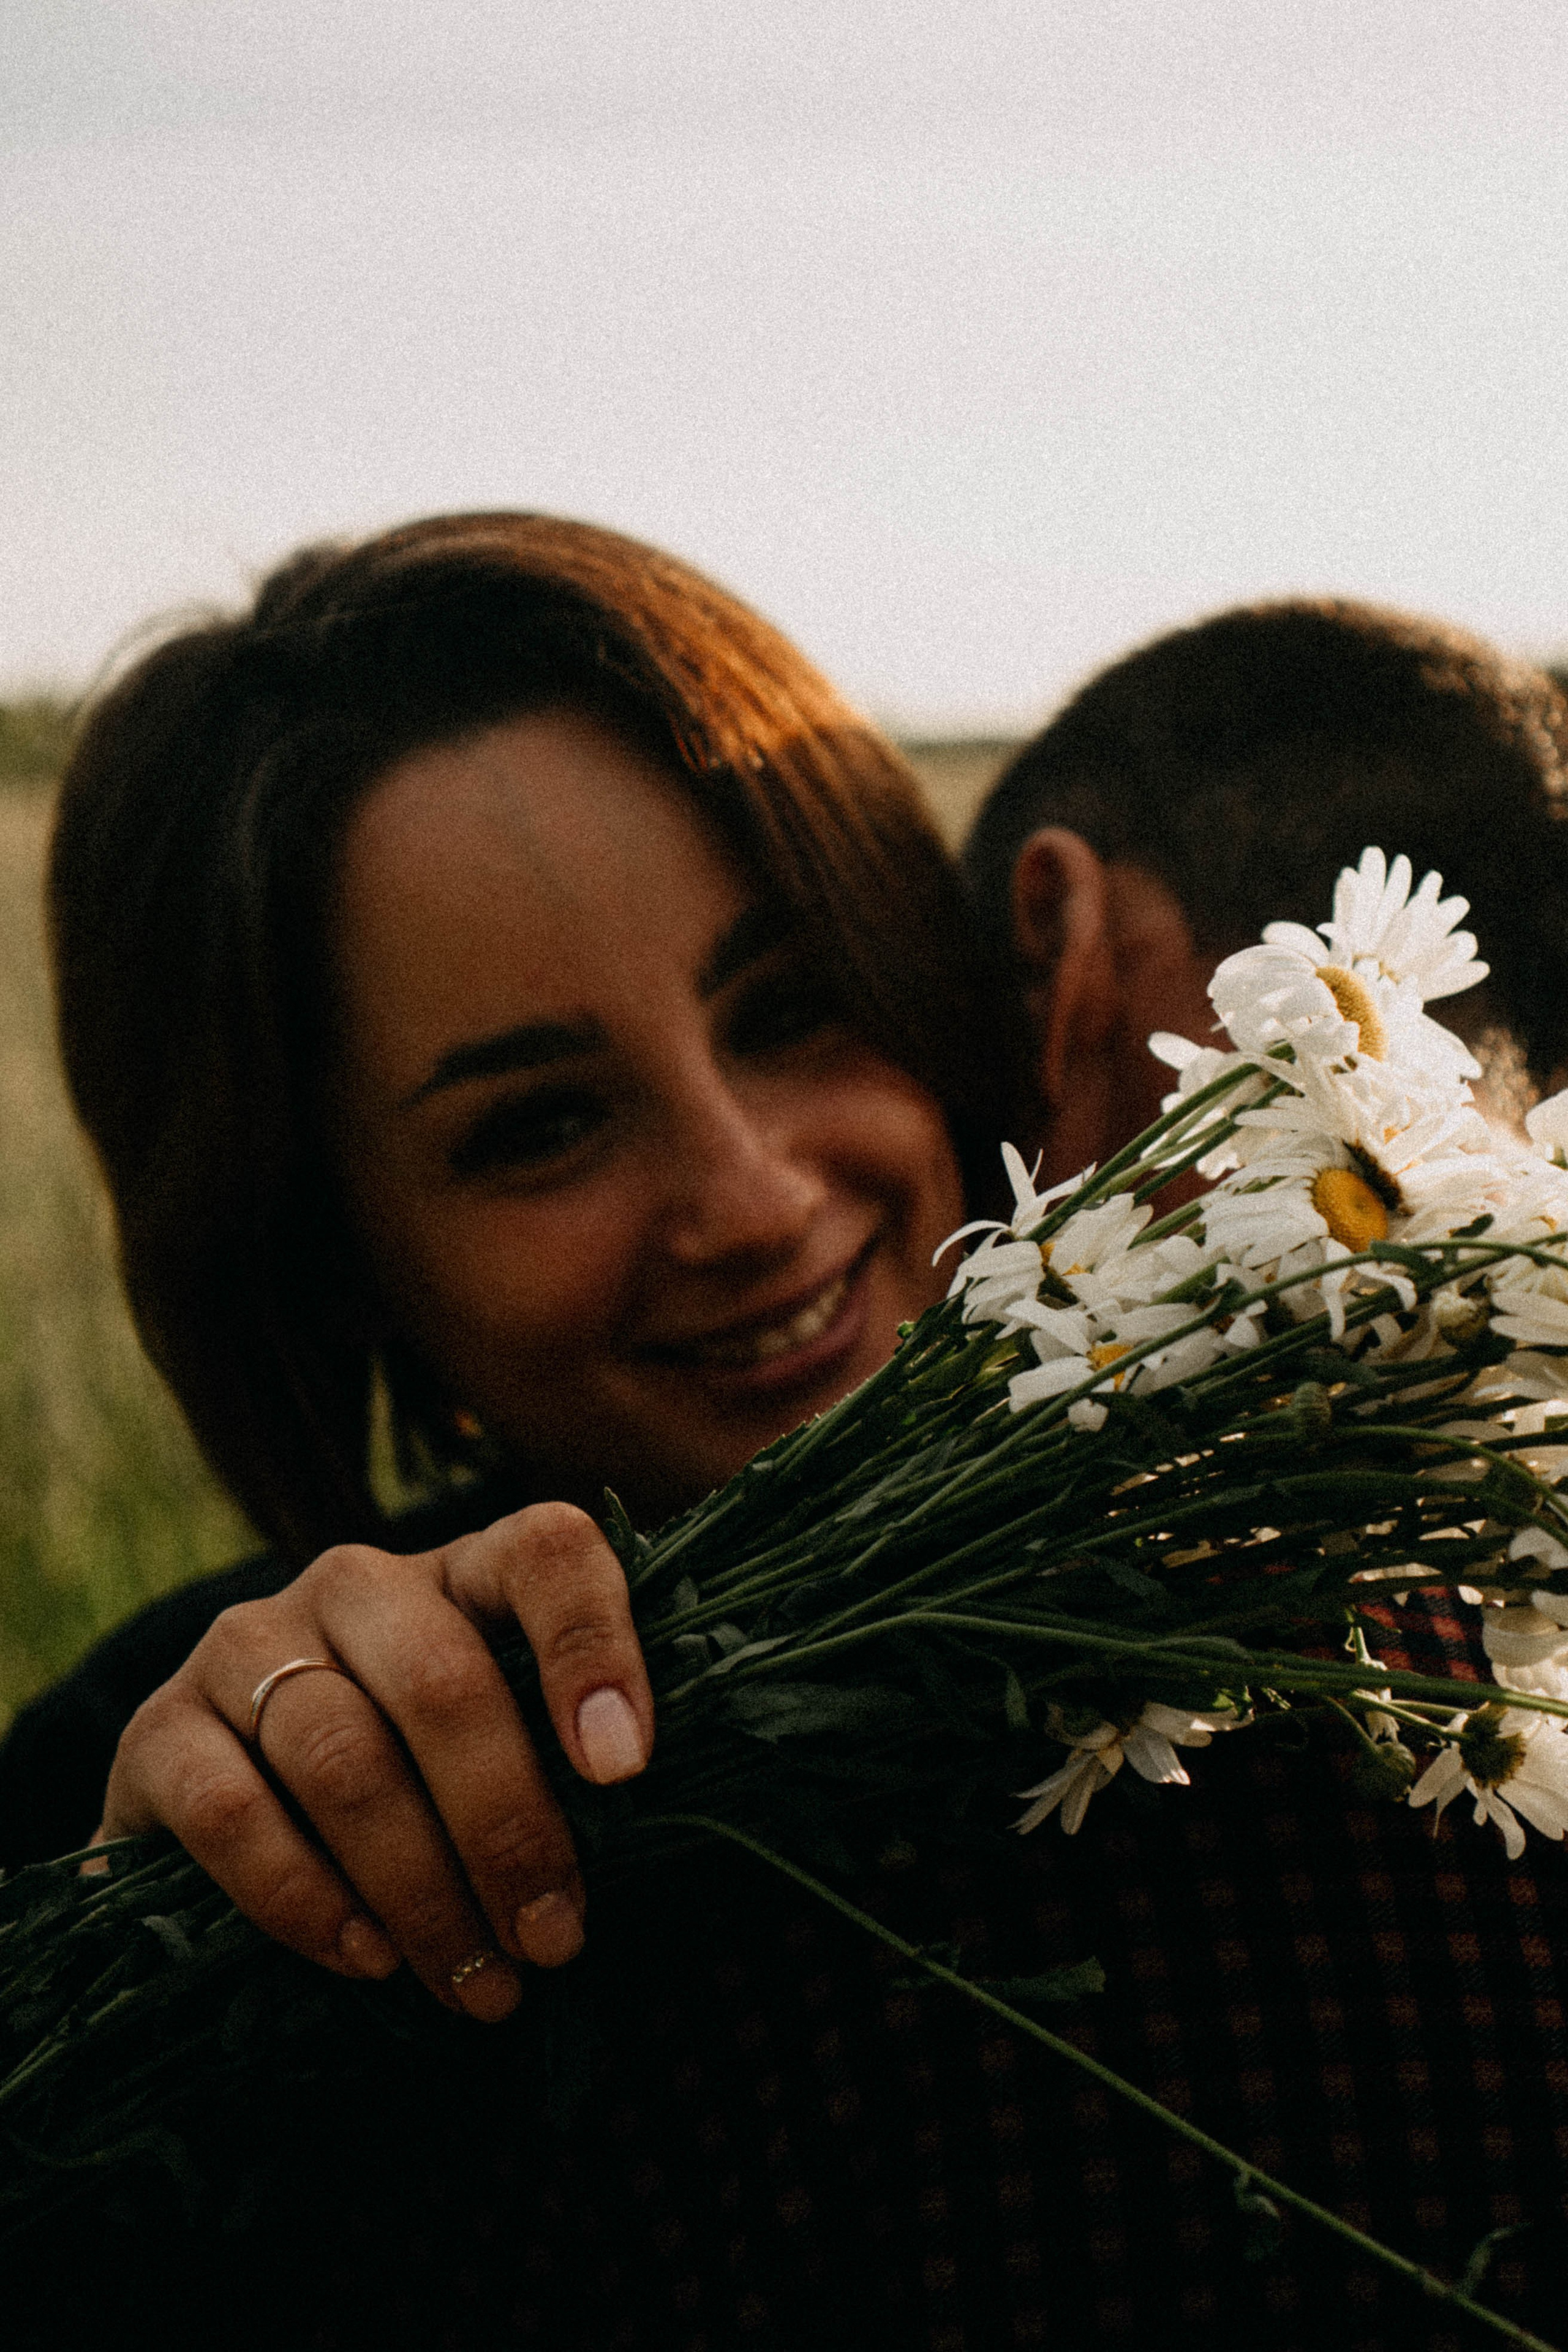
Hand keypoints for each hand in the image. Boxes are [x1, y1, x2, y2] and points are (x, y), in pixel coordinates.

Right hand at [100, 1504, 653, 2020]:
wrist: (229, 1817)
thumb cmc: (422, 1791)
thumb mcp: (505, 1753)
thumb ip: (570, 1763)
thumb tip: (648, 1826)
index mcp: (463, 1572)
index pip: (545, 1553)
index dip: (592, 1647)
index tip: (626, 1769)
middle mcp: (355, 1585)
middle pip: (443, 1681)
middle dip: (508, 1828)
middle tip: (553, 1942)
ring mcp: (246, 1645)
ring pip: (343, 1754)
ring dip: (422, 1888)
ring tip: (477, 1984)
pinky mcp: (157, 1728)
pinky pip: (231, 1810)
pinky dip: (305, 1898)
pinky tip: (367, 1959)